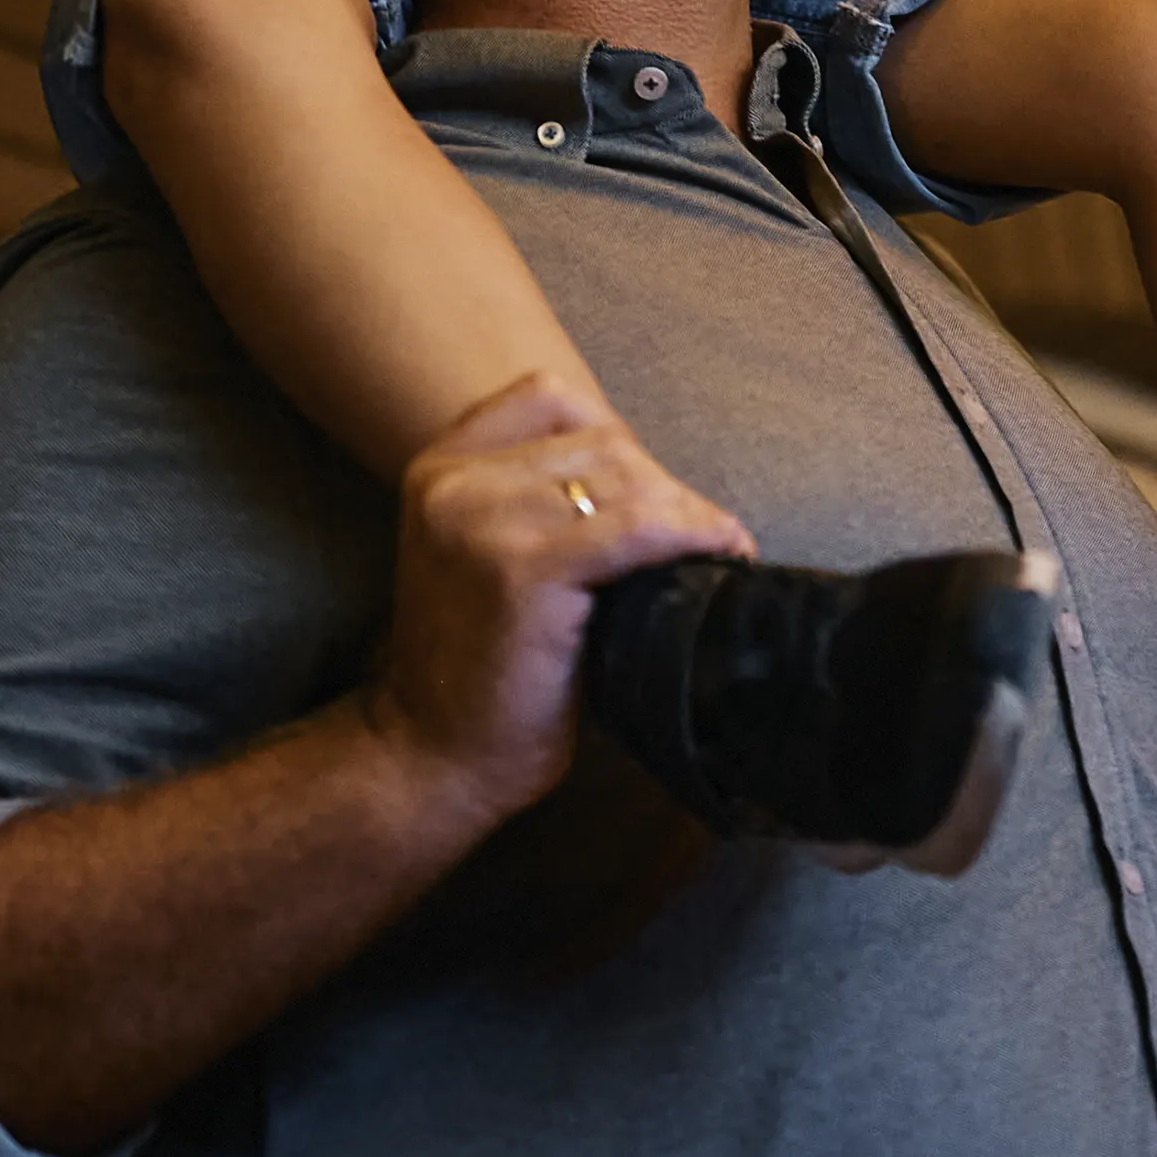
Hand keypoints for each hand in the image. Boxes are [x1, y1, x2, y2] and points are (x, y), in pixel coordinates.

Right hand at [356, 373, 750, 833]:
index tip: (652, 496)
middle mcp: (452, 482)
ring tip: (714, 550)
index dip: (618, 441)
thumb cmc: (482, 666)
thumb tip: (656, 477)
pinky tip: (722, 554)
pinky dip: (693, 534)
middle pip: (601, 438)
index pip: (552, 398)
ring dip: (687, 511)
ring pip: (625, 475)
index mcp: (440, 467)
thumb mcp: (484, 553)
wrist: (434, 758)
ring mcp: (482, 520)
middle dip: (665, 485)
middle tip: (701, 537)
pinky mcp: (523, 570)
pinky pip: (638, 528)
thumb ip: (540, 499)